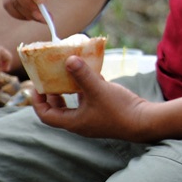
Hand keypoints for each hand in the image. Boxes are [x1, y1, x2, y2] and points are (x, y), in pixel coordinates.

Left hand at [31, 55, 150, 140]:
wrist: (145, 121)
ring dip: (71, 90)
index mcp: (73, 122)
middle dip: (54, 94)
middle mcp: (81, 122)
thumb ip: (83, 74)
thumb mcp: (98, 90)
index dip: (37, 101)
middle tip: (51, 78)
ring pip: (76, 105)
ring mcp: (94, 119)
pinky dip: (88, 90)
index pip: (46, 115)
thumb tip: (68, 59)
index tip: (36, 86)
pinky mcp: (106, 114)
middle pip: (60, 110)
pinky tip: (94, 75)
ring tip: (71, 74)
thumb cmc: (119, 109)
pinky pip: (90, 101)